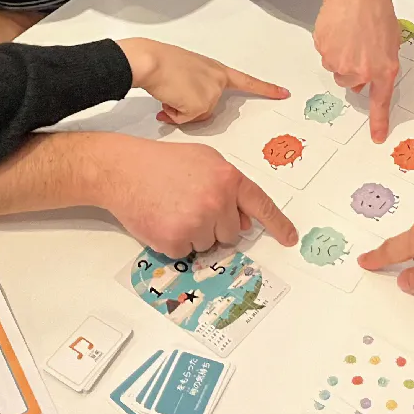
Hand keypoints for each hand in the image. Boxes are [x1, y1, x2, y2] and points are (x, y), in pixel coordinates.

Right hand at [90, 137, 296, 257]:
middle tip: (190, 205)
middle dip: (215, 225)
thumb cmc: (162, 163)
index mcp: (228, 179)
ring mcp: (196, 223)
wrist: (123, 170)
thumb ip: (229, 185)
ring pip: (209, 245)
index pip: (260, 206)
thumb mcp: (205, 161)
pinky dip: (175, 242)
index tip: (290, 239)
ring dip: (195, 234)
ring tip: (173, 209)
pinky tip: (163, 220)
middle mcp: (217, 202)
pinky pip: (186, 252)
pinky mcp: (176, 240)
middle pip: (231, 233)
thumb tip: (242, 218)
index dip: (278, 225)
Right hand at [116, 38, 287, 123]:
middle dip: (190, 107)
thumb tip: (185, 110)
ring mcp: (212, 93)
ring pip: (197, 115)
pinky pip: (186, 119)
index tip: (283, 93)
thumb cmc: (161, 62)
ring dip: (180, 109)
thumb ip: (195, 87)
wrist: (151, 61)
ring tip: (169, 91)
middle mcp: (218, 80)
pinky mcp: (201, 104)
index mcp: (217, 69)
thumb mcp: (186, 71)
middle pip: (210, 108)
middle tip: (175, 91)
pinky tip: (168, 98)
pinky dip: (174, 113)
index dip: (266, 89)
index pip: (247, 80)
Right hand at [283, 0, 401, 139]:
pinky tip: (338, 29)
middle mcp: (363, 70)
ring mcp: (342, 62)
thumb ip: (383, 62)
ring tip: (349, 34)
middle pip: (352, 83)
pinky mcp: (325, 52)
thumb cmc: (376, 10)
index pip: (381, 101)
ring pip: (337, 69)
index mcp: (385, 68)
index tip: (377, 138)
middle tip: (358, 46)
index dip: (379, 122)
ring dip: (341, 56)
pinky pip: (326, 55)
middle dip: (353, 69)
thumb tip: (374, 76)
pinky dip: (330, 45)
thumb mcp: (391, 39)